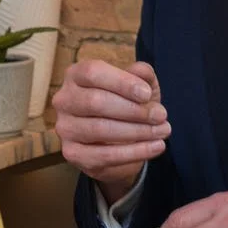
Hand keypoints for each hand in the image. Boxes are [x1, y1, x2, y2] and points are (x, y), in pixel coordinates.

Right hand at [52, 59, 169, 202]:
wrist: (116, 142)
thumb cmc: (126, 104)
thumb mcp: (138, 86)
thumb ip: (141, 75)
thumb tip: (142, 72)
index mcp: (76, 75)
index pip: (92, 73)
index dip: (121, 82)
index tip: (147, 94)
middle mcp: (64, 100)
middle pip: (95, 102)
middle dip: (134, 110)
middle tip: (161, 116)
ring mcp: (65, 128)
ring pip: (100, 129)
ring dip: (137, 131)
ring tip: (163, 131)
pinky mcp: (72, 153)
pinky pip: (104, 155)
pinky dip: (135, 152)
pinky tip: (155, 147)